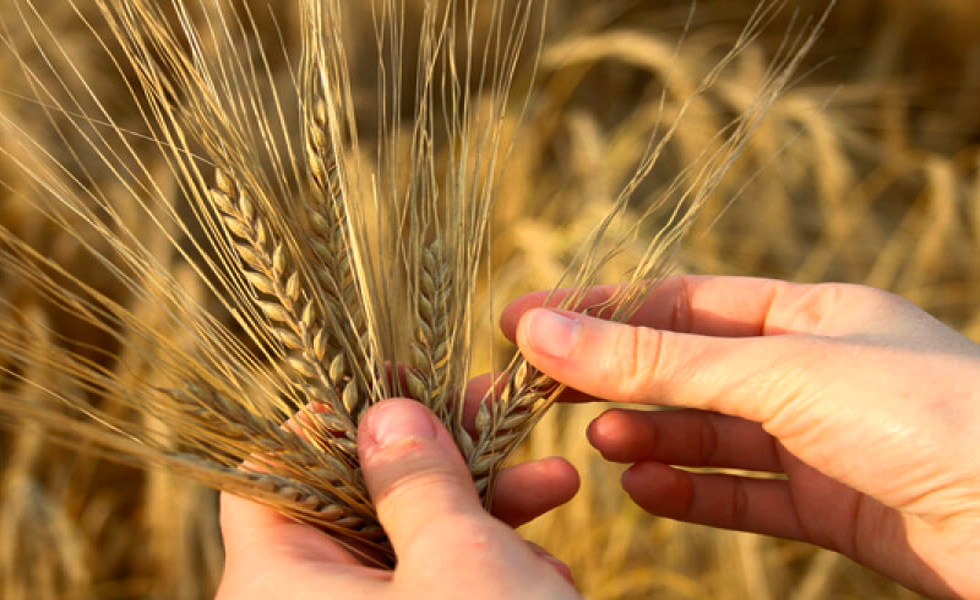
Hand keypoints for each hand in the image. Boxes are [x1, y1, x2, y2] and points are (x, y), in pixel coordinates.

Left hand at [216, 398, 580, 599]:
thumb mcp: (457, 559)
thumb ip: (416, 475)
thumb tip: (385, 411)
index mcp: (276, 587)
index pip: (271, 473)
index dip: (333, 419)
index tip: (402, 385)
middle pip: (354, 501)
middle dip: (441, 459)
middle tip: (502, 412)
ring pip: (408, 545)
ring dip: (483, 514)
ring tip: (555, 491)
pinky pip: (434, 593)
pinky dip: (485, 572)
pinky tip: (546, 577)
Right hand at [503, 275, 979, 598]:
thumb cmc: (927, 412)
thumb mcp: (777, 371)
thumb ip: (658, 360)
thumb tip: (544, 330)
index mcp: (812, 315)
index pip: (683, 302)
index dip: (602, 310)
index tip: (525, 321)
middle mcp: (814, 373)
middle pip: (688, 370)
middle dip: (615, 379)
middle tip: (537, 391)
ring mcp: (821, 442)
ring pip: (710, 436)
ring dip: (649, 436)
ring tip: (600, 441)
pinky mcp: (831, 509)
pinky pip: (741, 496)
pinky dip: (689, 493)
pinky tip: (644, 488)